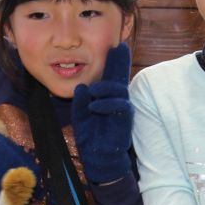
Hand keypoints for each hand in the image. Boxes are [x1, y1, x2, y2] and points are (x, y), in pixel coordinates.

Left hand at [71, 42, 132, 183]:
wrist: (99, 158)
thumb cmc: (91, 137)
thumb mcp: (80, 116)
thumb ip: (80, 102)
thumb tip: (83, 86)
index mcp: (105, 97)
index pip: (110, 76)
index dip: (113, 62)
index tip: (116, 46)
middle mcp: (116, 99)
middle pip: (119, 77)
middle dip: (120, 61)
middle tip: (121, 47)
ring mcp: (122, 108)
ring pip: (119, 90)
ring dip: (105, 88)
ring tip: (93, 92)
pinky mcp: (124, 119)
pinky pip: (120, 106)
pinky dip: (107, 104)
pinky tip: (95, 106)